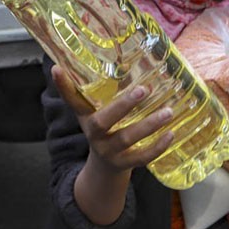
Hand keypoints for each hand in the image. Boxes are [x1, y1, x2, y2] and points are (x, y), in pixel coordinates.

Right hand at [54, 66, 173, 174]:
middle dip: (123, 106)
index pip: (73, 100)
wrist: (104, 168)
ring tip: (168, 112)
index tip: (57, 68)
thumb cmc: (103, 129)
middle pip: (103, 121)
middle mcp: (94, 135)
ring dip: (149, 126)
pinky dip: (157, 147)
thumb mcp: (92, 112)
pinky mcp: (125, 164)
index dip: (63, 86)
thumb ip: (92, 90)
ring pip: (127, 139)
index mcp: (86, 118)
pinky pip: (141, 158)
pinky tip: (171, 134)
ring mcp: (109, 151)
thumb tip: (79, 59)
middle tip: (144, 89)